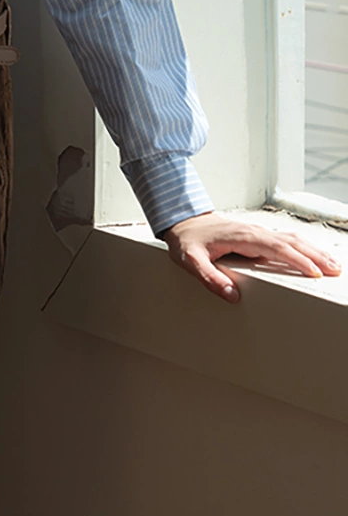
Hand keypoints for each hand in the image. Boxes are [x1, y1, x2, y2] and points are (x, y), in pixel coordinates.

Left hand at [162, 210, 341, 302]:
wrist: (183, 221)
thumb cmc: (188, 241)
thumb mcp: (190, 261)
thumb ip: (209, 277)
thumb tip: (232, 294)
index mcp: (241, 237)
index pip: (275, 248)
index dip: (296, 259)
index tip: (314, 271)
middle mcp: (253, 232)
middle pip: (290, 241)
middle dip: (314, 255)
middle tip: (334, 269)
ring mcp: (256, 232)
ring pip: (291, 239)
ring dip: (313, 250)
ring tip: (332, 264)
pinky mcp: (257, 235)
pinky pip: (284, 240)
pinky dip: (303, 247)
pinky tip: (312, 255)